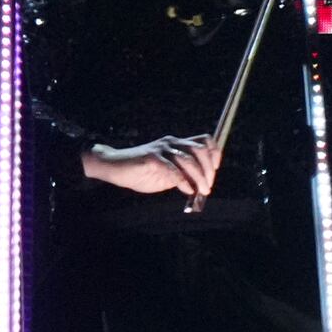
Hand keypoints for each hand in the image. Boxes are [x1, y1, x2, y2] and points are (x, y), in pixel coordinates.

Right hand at [82, 134, 219, 200]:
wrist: (115, 167)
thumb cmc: (141, 171)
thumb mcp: (167, 174)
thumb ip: (182, 176)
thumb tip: (200, 186)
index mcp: (176, 144)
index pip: (203, 140)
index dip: (214, 152)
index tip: (216, 168)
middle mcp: (171, 143)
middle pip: (199, 149)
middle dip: (208, 169)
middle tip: (208, 186)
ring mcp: (161, 149)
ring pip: (189, 159)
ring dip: (199, 177)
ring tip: (202, 190)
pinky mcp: (152, 158)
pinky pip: (173, 169)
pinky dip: (184, 182)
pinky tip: (187, 190)